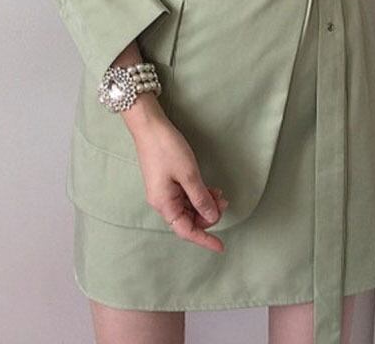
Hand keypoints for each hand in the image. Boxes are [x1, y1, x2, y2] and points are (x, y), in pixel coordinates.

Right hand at [132, 112, 228, 252]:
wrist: (150, 126)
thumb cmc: (166, 149)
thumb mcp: (189, 174)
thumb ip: (201, 198)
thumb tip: (212, 217)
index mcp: (164, 204)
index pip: (186, 231)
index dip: (205, 239)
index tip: (221, 247)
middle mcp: (162, 201)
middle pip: (188, 220)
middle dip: (208, 215)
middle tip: (224, 202)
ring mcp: (164, 191)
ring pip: (188, 207)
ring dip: (205, 203)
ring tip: (220, 193)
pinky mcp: (167, 181)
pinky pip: (185, 196)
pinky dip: (199, 195)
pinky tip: (210, 188)